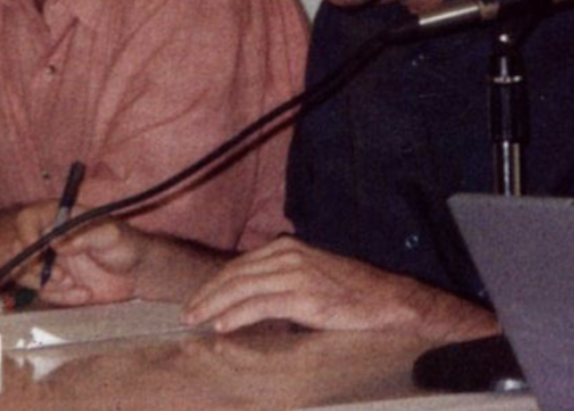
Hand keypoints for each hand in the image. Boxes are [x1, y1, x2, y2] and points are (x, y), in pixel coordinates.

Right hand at [15, 204, 146, 304]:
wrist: (138, 274)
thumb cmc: (126, 245)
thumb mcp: (108, 235)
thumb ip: (82, 236)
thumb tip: (55, 242)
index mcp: (62, 219)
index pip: (29, 219)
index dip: (26, 233)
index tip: (34, 248)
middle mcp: (52, 240)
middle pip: (20, 250)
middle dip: (35, 267)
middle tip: (62, 276)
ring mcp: (53, 263)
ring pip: (28, 275)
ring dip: (48, 285)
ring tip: (73, 285)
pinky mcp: (57, 285)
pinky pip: (46, 294)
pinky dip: (62, 297)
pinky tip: (84, 293)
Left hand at [183, 236, 497, 339]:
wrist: (386, 299)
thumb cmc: (350, 292)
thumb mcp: (311, 275)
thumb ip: (283, 279)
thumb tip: (253, 298)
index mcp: (288, 248)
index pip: (241, 265)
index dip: (216, 283)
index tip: (198, 299)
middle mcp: (288, 255)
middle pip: (236, 274)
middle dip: (208, 294)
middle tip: (187, 313)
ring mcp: (295, 274)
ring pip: (243, 288)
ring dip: (215, 305)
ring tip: (196, 320)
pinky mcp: (304, 296)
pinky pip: (261, 305)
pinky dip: (237, 315)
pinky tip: (222, 326)